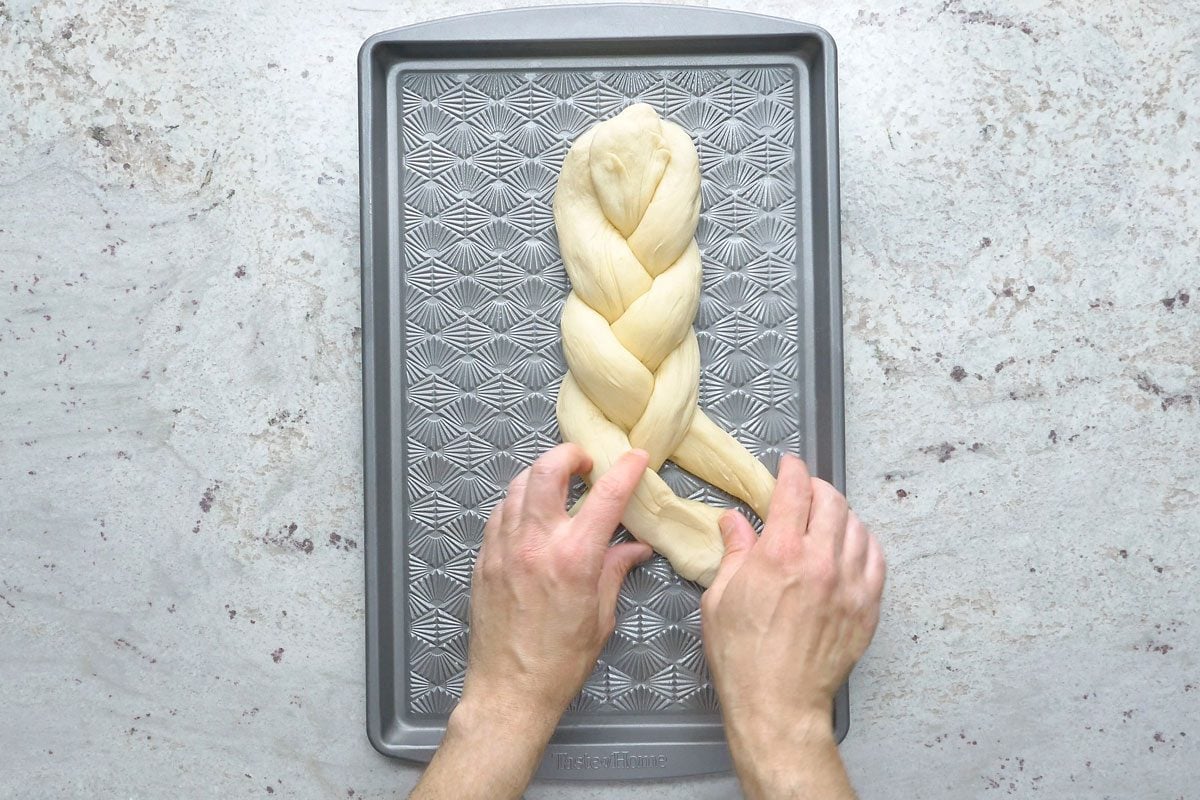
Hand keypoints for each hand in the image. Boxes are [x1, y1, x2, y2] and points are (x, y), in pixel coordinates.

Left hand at [461, 443, 651, 722]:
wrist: (509, 690)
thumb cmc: (560, 662)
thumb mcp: (601, 616)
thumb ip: (615, 571)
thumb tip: (634, 548)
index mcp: (574, 558)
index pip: (605, 496)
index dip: (625, 469)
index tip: (636, 457)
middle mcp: (536, 544)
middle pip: (547, 470)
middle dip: (569, 455)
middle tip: (585, 464)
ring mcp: (504, 549)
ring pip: (517, 486)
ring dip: (541, 476)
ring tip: (558, 486)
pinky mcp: (484, 560)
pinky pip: (499, 514)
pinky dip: (517, 503)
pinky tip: (530, 515)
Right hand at [701, 454, 884, 798]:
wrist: (778, 704)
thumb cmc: (742, 656)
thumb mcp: (720, 598)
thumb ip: (734, 552)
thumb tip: (734, 522)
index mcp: (780, 555)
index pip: (794, 491)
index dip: (792, 470)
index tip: (789, 466)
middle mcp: (821, 562)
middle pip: (832, 501)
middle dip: (817, 489)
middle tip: (804, 493)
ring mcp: (850, 585)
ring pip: (857, 526)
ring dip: (840, 515)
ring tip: (827, 521)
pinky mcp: (867, 607)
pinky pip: (877, 559)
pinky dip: (864, 544)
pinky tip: (851, 548)